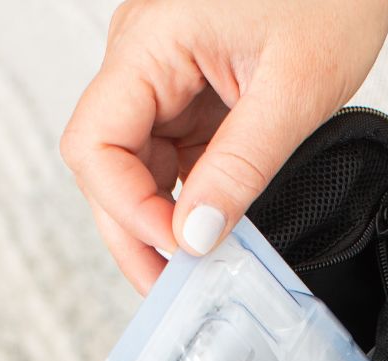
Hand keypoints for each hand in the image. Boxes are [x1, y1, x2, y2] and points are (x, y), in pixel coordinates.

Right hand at [60, 0, 387, 292]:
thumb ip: (240, 166)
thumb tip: (197, 235)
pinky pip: (171, 160)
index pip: (96, 143)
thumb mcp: (292, 92)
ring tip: (192, 274)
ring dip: (158, 224)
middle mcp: (143, 60)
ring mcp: (164, 81)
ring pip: (134, 169)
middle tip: (170, 290)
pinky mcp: (190, 99)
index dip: (127, 209)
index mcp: (150, 43)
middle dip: (133, 232)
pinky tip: (210, 236)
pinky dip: (187, 203)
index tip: (180, 251)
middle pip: (106, 165)